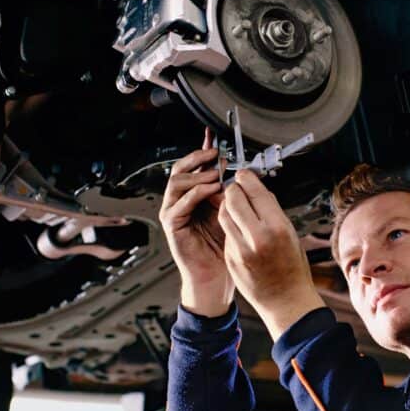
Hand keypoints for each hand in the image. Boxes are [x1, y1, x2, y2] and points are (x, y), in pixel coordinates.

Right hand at [159, 128, 233, 316]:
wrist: (218, 275)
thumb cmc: (225, 245)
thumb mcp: (230, 210)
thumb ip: (229, 190)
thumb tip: (237, 168)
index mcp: (195, 193)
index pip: (195, 165)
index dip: (202, 149)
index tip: (214, 135)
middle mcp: (181, 199)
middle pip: (181, 168)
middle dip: (199, 158)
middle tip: (216, 156)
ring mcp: (174, 211)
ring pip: (177, 182)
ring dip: (198, 175)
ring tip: (216, 175)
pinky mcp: (172, 225)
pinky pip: (178, 204)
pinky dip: (194, 194)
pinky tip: (209, 190)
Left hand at [217, 170, 324, 339]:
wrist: (286, 302)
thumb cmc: (293, 270)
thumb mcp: (291, 234)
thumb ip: (272, 212)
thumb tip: (258, 191)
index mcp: (277, 227)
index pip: (254, 191)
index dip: (246, 178)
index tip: (244, 175)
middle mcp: (257, 237)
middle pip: (233, 198)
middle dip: (233, 189)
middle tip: (237, 188)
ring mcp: (241, 249)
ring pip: (224, 213)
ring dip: (227, 206)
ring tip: (237, 207)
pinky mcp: (231, 258)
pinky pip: (226, 232)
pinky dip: (230, 226)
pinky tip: (239, 229)